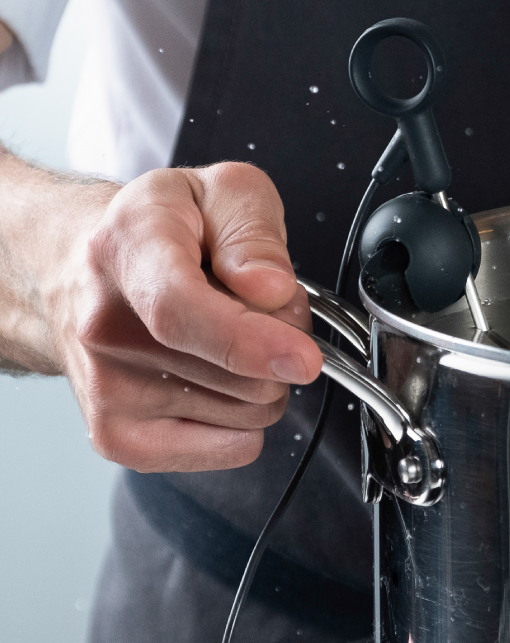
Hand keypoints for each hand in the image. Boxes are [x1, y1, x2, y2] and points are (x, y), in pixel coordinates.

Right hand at [0, 154, 322, 471]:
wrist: (74, 271)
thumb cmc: (158, 234)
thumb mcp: (218, 193)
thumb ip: (254, 231)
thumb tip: (269, 289)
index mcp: (128, 250)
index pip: (181, 310)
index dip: (252, 342)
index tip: (303, 358)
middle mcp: (105, 326)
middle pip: (247, 377)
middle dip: (279, 346)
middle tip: (251, 311)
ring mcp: (106, 390)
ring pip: (251, 415)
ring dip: (261, 380)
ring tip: (223, 338)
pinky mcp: (119, 439)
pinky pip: (235, 448)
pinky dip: (243, 421)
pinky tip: (210, 379)